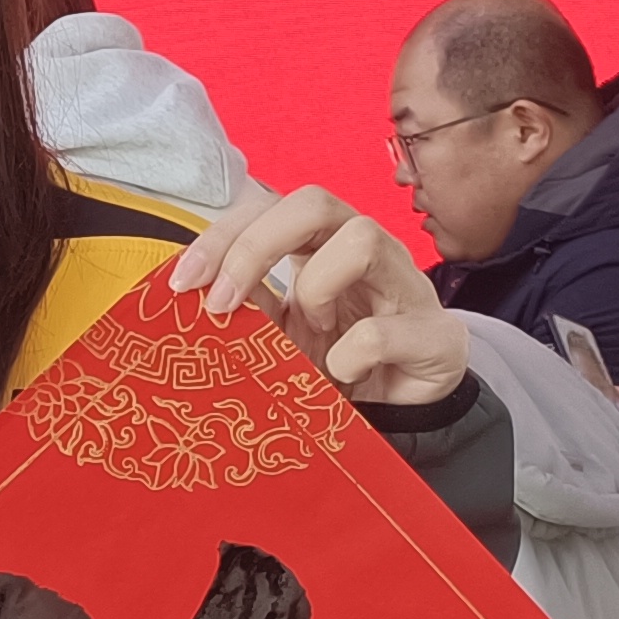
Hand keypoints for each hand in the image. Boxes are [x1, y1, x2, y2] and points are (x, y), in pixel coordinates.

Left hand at [169, 187, 471, 406]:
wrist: (404, 416)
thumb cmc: (339, 361)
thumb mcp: (281, 332)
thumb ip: (248, 304)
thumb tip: (193, 287)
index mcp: (324, 242)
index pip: (270, 205)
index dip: (223, 235)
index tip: (183, 283)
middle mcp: (368, 248)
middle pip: (314, 202)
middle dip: (255, 246)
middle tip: (223, 303)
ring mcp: (406, 286)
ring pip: (362, 239)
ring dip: (316, 289)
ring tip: (315, 332)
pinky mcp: (435, 335)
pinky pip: (382, 331)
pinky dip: (349, 357)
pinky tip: (344, 373)